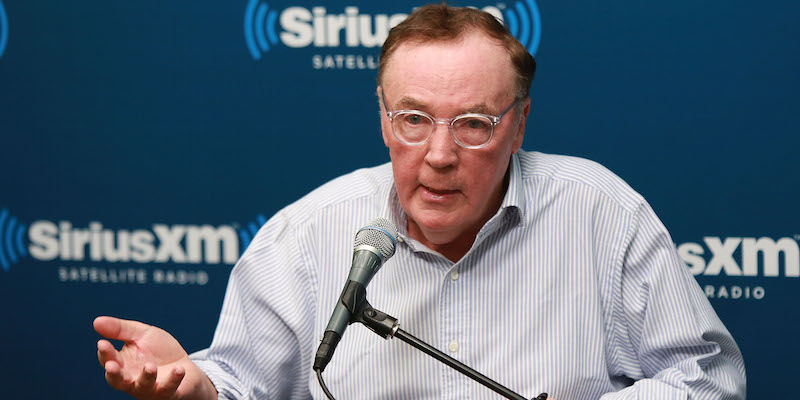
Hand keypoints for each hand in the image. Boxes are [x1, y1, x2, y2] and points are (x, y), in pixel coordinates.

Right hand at [94, 316, 216, 399]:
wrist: (185, 364)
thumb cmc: (159, 351)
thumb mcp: (141, 334)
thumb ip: (120, 329)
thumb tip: (96, 322)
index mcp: (123, 364)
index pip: (109, 360)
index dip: (105, 353)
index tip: (103, 343)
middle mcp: (132, 380)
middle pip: (118, 381)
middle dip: (114, 374)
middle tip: (111, 366)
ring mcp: (150, 388)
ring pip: (143, 387)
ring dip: (146, 377)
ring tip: (150, 366)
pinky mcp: (169, 392)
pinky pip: (169, 389)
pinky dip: (173, 379)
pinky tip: (178, 369)